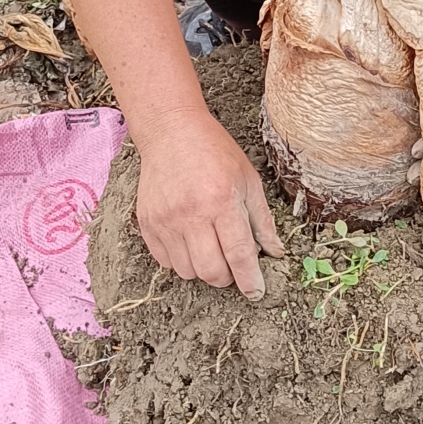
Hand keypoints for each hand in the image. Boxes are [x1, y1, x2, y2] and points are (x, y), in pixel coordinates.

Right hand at [135, 111, 283, 298]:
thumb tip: (275, 253)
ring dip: (203, 269)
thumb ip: (262, 220)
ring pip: (187, 271)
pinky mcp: (147, 223)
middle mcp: (191, 214)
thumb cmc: (215, 152)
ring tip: (211, 248)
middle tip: (233, 266)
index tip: (256, 291)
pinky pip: (165, 262)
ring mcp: (165, 220)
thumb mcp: (248, 180)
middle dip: (227, 278)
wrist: (171, 132)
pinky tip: (190, 242)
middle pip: (211, 271)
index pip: (238, 254)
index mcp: (222, 201)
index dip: (250, 279)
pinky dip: (181, 261)